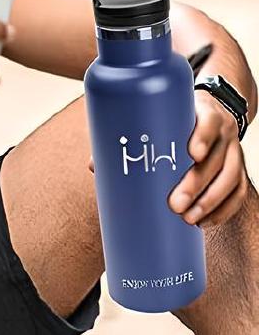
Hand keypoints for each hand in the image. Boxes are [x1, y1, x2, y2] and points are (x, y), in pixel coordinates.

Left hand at [87, 92, 249, 225]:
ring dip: (212, 203)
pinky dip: (225, 210)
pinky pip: (238, 192)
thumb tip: (96, 166)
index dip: (203, 137)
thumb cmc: (176, 118)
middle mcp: (223, 132)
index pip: (208, 122)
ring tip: (190, 220)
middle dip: (198, 184)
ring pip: (231, 178)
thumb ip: (130, 137)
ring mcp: (234, 151)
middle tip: (176, 205)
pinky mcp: (238, 168)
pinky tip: (207, 222)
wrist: (211, 111)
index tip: (191, 155)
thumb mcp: (160, 118)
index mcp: (203, 113)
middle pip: (218, 159)